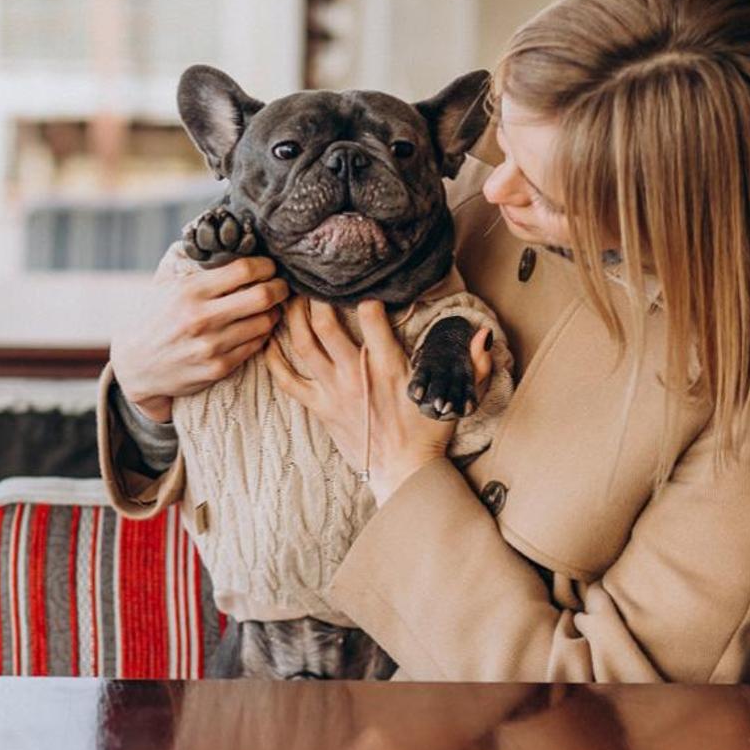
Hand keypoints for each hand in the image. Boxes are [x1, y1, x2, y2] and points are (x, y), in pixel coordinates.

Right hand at [111, 256, 289, 422]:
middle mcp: (201, 318)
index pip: (243, 270)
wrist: (136, 366)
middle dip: (280, 288)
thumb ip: (191, 263)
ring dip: (273, 312)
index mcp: (189, 291)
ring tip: (270, 307)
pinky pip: (255, 346)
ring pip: (264, 323)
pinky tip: (256, 328)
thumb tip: (221, 235)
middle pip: (262, 296)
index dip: (265, 265)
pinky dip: (261, 334)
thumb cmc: (154, 318)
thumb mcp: (165, 285)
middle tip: (281, 285)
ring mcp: (211, 345)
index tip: (269, 266)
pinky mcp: (218, 368)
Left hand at [264, 297, 490, 503]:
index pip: (370, 318)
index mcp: (389, 366)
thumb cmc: (428, 432)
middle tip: (310, 278)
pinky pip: (287, 380)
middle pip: (324, 325)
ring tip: (288, 296)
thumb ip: (475, 364)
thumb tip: (484, 333)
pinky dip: (273, 359)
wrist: (403, 472)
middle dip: (314, 296)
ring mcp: (333, 391)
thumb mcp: (457, 396)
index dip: (363, 295)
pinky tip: (266, 340)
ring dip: (291, 317)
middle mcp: (356, 374)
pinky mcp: (319, 407)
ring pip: (302, 344)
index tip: (362, 285)